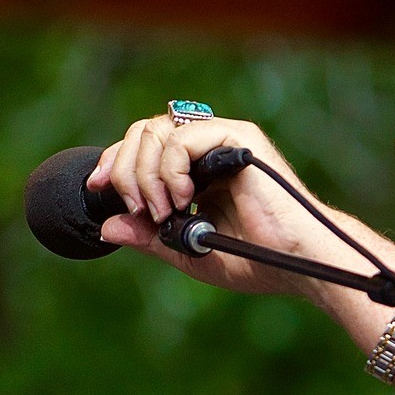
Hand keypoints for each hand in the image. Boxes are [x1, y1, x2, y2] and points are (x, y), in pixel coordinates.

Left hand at [88, 115, 376, 297]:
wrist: (298, 262)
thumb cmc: (255, 260)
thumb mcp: (187, 251)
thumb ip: (149, 238)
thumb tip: (107, 226)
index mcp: (195, 168)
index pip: (142, 147)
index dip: (113, 163)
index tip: (96, 188)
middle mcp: (206, 146)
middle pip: (141, 132)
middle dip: (123, 170)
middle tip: (137, 208)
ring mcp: (222, 138)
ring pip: (155, 132)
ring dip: (145, 175)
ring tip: (163, 212)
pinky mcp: (237, 138)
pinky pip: (181, 138)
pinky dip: (170, 170)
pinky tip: (183, 200)